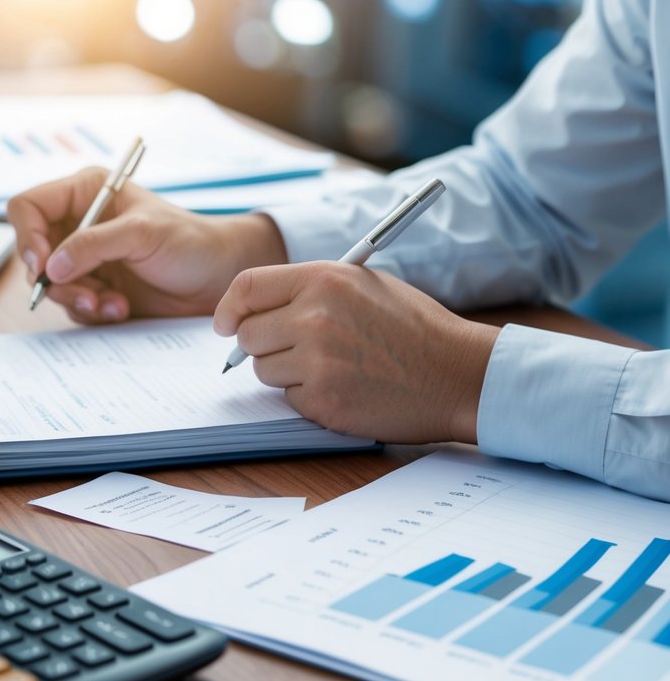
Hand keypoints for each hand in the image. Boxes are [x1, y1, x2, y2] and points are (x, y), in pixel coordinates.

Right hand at [7, 167, 286, 322]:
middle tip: (86, 295)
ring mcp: (85, 259)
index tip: (42, 265)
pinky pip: (72, 305)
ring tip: (112, 304)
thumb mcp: (142, 234)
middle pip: (33, 252)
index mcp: (84, 193)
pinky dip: (93, 311)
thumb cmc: (189, 241)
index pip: (28, 208)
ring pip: (51, 285)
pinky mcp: (95, 288)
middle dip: (56, 280)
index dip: (26, 236)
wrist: (218, 279)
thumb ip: (93, 245)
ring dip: (78, 299)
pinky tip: (120, 308)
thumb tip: (50, 266)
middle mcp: (78, 224)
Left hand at [213, 262, 499, 443]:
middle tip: (295, 348)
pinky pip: (289, 398)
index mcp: (323, 280)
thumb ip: (308, 290)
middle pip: (248, 334)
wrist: (456, 373)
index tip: (225, 323)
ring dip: (287, 372)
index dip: (229, 308)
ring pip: (264, 370)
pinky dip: (309, 396)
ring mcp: (317, 361)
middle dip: (262, 344)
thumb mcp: (362, 284)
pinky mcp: (324, 400)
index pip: (247, 288)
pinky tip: (346, 386)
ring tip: (333, 365)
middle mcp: (314, 317)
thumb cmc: (412, 327)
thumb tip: (253, 307)